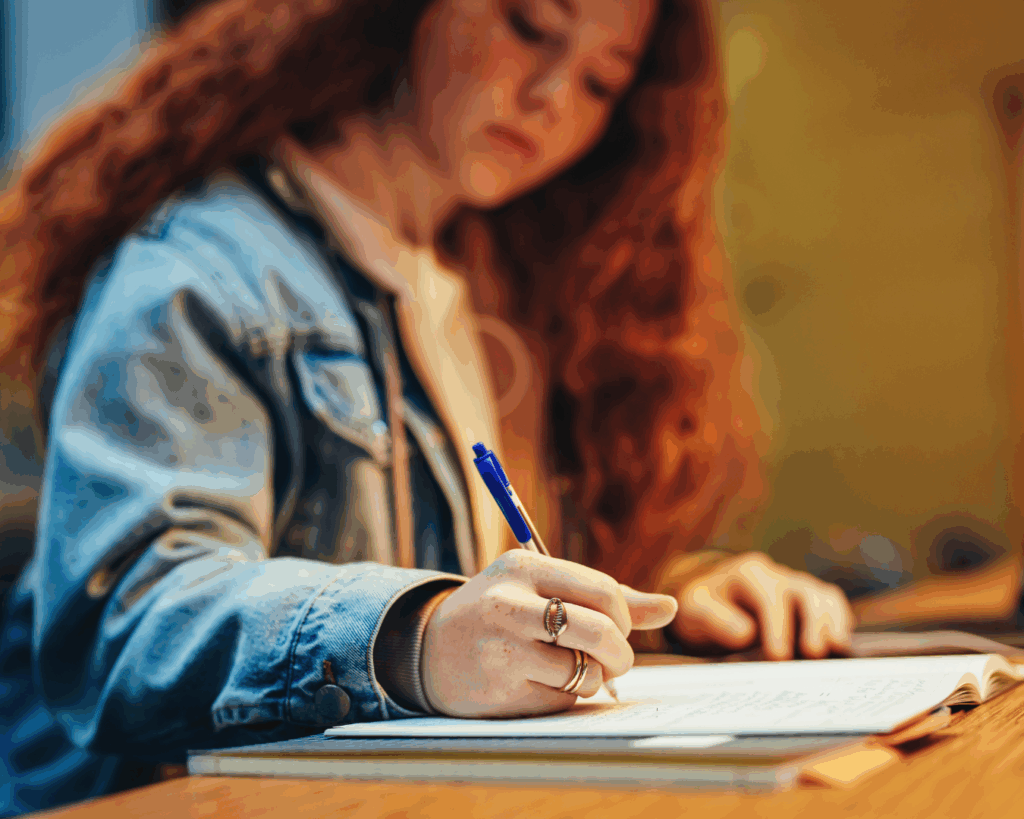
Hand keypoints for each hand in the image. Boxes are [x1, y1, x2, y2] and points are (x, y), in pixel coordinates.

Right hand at [421, 550, 676, 717]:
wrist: (428, 649)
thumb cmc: (500, 613)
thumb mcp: (541, 588)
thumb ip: (605, 597)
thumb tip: (671, 607)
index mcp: (524, 567)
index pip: (603, 590)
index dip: (625, 617)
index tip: (618, 627)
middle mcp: (510, 603)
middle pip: (602, 631)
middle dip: (620, 653)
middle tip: (614, 660)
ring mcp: (502, 648)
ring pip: (586, 672)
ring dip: (593, 679)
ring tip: (573, 671)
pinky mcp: (500, 688)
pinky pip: (562, 699)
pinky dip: (565, 697)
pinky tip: (541, 684)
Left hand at [673, 552, 852, 659]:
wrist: (707, 595)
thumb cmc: (700, 604)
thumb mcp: (694, 607)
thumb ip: (715, 618)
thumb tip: (747, 634)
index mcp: (748, 572)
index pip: (769, 596)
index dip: (777, 626)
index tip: (779, 656)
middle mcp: (776, 575)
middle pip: (805, 591)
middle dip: (813, 621)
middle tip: (814, 653)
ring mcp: (794, 585)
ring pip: (823, 595)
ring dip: (831, 622)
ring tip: (835, 649)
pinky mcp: (808, 600)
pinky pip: (830, 603)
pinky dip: (839, 621)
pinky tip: (840, 646)